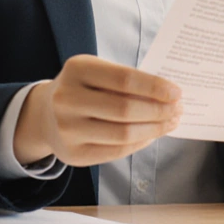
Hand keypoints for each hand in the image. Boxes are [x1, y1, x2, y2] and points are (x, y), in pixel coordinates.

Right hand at [14, 55, 182, 167]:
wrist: (46, 114)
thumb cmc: (82, 88)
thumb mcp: (96, 72)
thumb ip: (126, 81)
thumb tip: (168, 95)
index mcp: (77, 69)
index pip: (124, 79)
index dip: (154, 87)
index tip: (177, 92)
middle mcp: (68, 99)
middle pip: (125, 109)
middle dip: (159, 111)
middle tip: (178, 109)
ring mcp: (68, 129)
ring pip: (123, 134)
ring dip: (154, 129)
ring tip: (170, 122)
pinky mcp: (73, 154)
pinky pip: (116, 152)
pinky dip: (140, 143)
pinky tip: (151, 135)